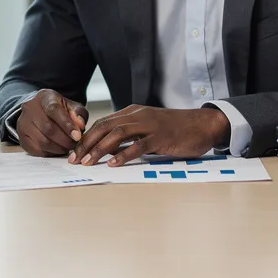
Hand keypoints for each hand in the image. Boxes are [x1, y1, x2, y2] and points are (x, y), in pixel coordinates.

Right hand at [14, 89, 88, 156]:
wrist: (38, 111)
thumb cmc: (57, 109)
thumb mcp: (70, 106)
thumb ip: (78, 114)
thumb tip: (80, 125)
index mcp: (44, 97)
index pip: (54, 110)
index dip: (67, 125)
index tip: (77, 136)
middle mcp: (30, 108)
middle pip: (48, 128)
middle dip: (65, 140)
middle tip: (74, 144)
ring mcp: (23, 123)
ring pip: (42, 141)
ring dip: (58, 148)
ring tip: (66, 147)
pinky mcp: (21, 136)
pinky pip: (36, 150)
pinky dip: (49, 152)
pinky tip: (56, 149)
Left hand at [70, 106, 230, 166]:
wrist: (202, 124)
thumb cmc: (175, 129)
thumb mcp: (148, 127)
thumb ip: (130, 134)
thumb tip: (108, 149)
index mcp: (132, 112)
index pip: (102, 123)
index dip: (86, 137)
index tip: (74, 152)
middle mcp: (137, 116)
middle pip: (104, 127)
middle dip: (86, 143)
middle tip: (74, 159)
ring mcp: (149, 125)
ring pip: (117, 134)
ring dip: (100, 150)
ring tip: (88, 163)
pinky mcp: (161, 137)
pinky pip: (138, 145)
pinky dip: (123, 155)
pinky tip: (113, 164)